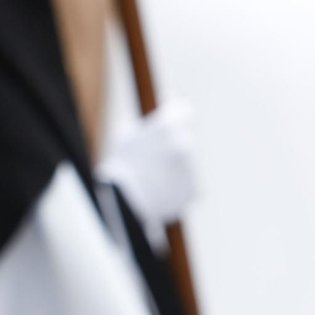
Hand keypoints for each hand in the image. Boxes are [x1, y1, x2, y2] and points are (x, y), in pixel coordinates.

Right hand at [98, 101, 197, 229]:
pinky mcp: (194, 188)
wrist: (125, 203)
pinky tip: (157, 191)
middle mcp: (185, 143)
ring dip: (172, 168)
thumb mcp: (124, 136)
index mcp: (168, 126)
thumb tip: (154, 123)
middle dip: (171, 146)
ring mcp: (192, 167)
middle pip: (184, 140)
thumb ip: (145, 126)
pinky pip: (185, 184)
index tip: (174, 120)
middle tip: (153, 159)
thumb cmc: (119, 166)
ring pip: (184, 164)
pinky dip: (174, 187)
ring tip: (151, 179)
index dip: (177, 115)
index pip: (184, 111)